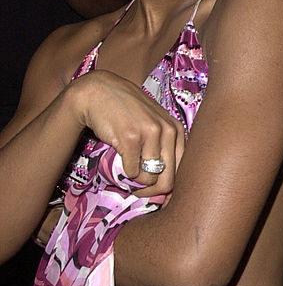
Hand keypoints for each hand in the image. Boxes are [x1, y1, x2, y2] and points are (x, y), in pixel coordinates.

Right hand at [69, 70, 184, 192]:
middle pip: (168, 181)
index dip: (167, 188)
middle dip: (152, 192)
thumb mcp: (153, 124)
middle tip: (138, 190)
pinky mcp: (131, 138)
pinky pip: (131, 172)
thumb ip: (163, 148)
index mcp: (176, 130)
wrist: (99, 93)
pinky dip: (124, 173)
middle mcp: (168, 131)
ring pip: (149, 179)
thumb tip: (167, 189)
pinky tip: (119, 161)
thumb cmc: (126, 112)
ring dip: (136, 182)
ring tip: (128, 172)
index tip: (154, 192)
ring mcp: (150, 133)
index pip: (182, 172)